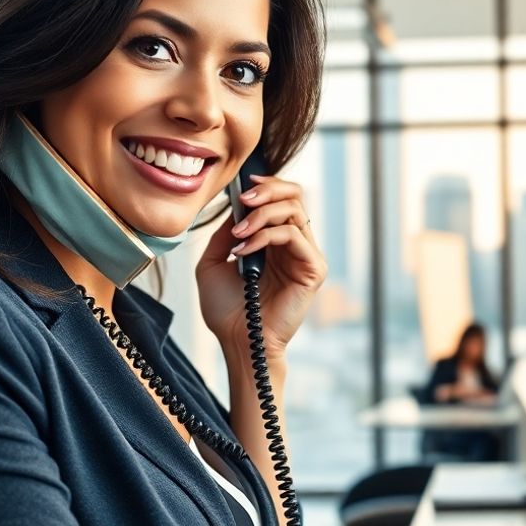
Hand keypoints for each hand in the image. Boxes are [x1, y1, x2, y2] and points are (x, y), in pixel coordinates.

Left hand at [197, 175, 325, 360]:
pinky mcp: (313, 269)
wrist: (237, 341)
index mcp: (275, 242)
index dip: (267, 185)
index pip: (283, 199)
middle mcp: (294, 245)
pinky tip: (244, 251)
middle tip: (243, 198)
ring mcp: (306, 256)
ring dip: (260, 215)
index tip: (242, 184)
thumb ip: (223, 233)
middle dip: (267, 191)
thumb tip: (233, 207)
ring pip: (294, 211)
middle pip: (294, 196)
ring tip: (237, 234)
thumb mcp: (212, 263)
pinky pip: (292, 235)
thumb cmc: (227, 310)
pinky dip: (265, 236)